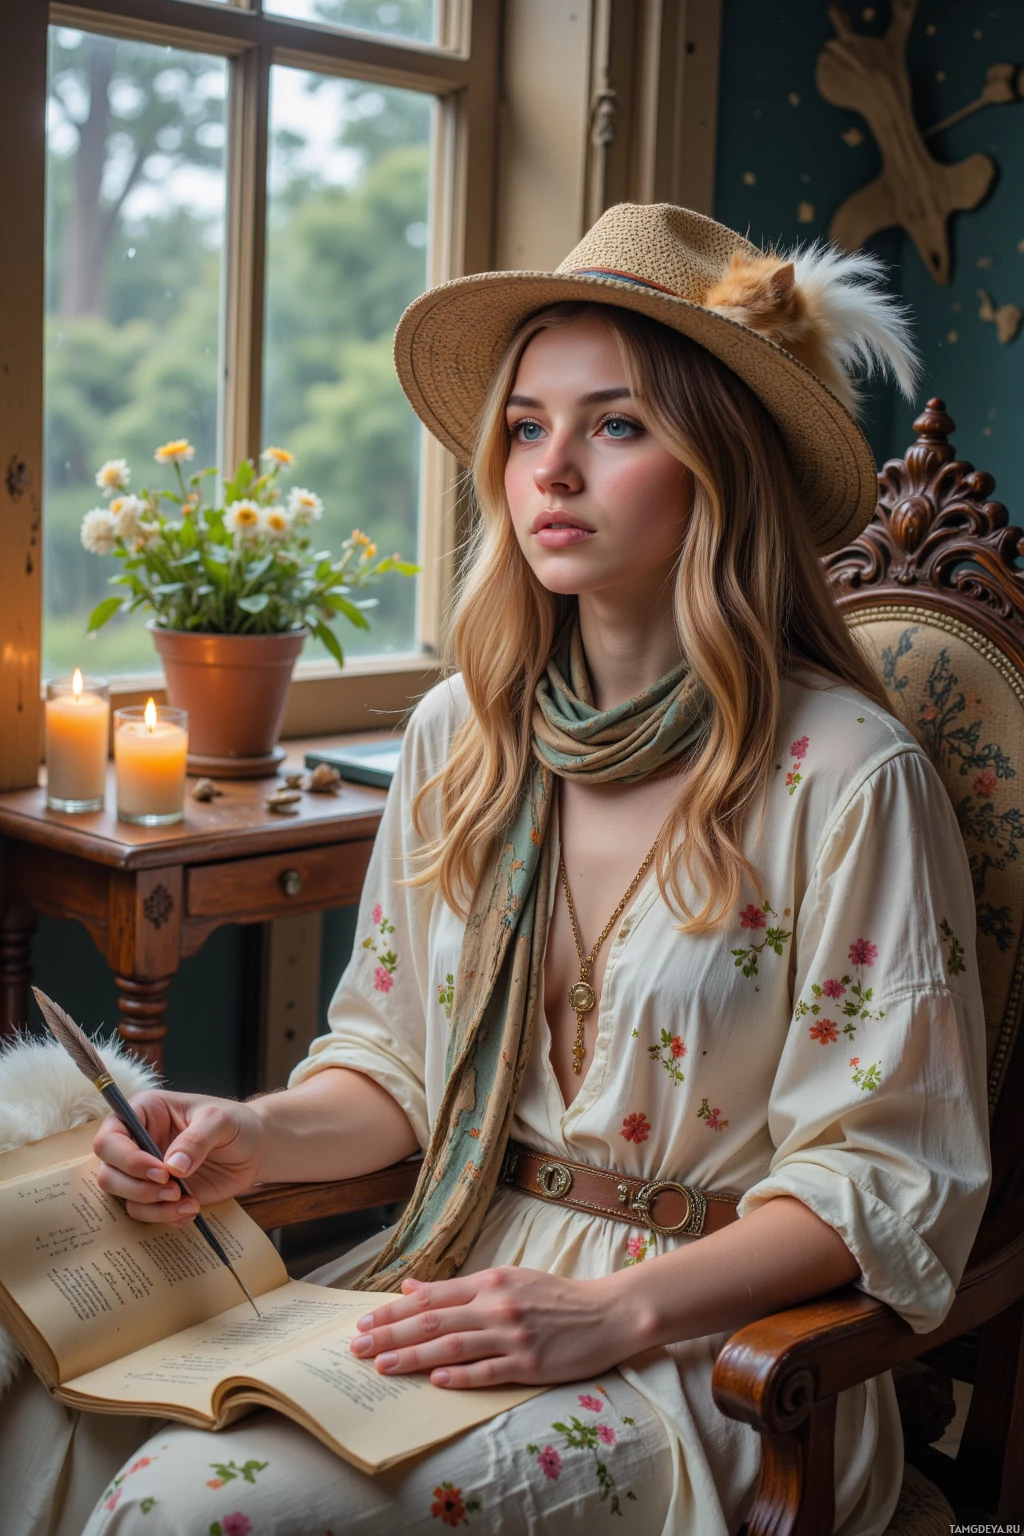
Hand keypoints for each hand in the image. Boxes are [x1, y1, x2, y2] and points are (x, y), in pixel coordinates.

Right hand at [93, 1090, 264, 1223]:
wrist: (255, 1149)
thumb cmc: (235, 1124)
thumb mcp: (220, 1120)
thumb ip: (197, 1138)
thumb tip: (173, 1167)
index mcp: (144, 1112)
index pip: (110, 1138)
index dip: (127, 1159)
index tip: (161, 1172)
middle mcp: (137, 1142)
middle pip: (108, 1173)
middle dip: (137, 1188)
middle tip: (173, 1189)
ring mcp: (146, 1171)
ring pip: (125, 1198)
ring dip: (153, 1207)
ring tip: (189, 1202)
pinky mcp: (159, 1194)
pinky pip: (147, 1213)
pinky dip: (166, 1216)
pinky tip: (192, 1208)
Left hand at [347, 1265, 648, 1388]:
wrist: (606, 1313)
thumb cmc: (555, 1297)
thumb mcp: (507, 1280)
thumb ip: (461, 1288)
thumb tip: (412, 1288)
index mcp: (490, 1282)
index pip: (432, 1297)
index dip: (394, 1311)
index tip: (364, 1321)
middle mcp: (496, 1306)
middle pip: (434, 1320)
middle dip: (391, 1334)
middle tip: (356, 1346)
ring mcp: (512, 1335)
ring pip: (453, 1345)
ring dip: (413, 1356)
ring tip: (381, 1366)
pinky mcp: (529, 1363)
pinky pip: (488, 1370)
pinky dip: (460, 1376)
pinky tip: (435, 1380)